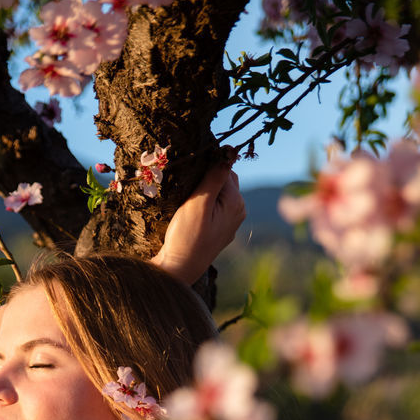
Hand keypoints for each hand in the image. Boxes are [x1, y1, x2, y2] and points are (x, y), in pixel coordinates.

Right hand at [151, 161, 246, 284]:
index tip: (190, 179)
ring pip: (220, 193)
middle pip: (224, 180)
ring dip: (205, 191)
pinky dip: (205, 204)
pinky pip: (215, 207)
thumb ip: (215, 177)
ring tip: (188, 202)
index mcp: (236, 202)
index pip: (224, 169)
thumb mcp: (198, 203)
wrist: (180, 269)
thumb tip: (231, 150)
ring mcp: (231, 222)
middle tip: (187, 190)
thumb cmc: (187, 236)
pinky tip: (192, 214)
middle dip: (207, 179)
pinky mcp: (221, 230)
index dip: (205, 168)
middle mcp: (239, 211)